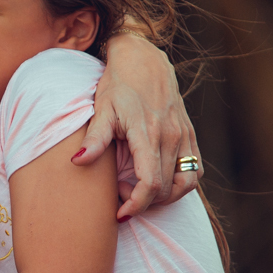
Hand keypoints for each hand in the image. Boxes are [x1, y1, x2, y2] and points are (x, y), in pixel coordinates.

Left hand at [75, 33, 202, 219]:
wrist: (144, 60)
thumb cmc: (118, 85)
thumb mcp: (102, 108)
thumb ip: (95, 137)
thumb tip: (78, 161)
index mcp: (148, 133)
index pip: (150, 183)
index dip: (137, 204)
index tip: (120, 212)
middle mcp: (171, 137)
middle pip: (165, 189)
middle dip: (142, 201)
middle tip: (120, 193)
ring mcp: (183, 136)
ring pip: (185, 184)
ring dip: (164, 196)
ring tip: (139, 189)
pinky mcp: (189, 135)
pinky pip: (194, 170)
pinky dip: (179, 184)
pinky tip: (157, 179)